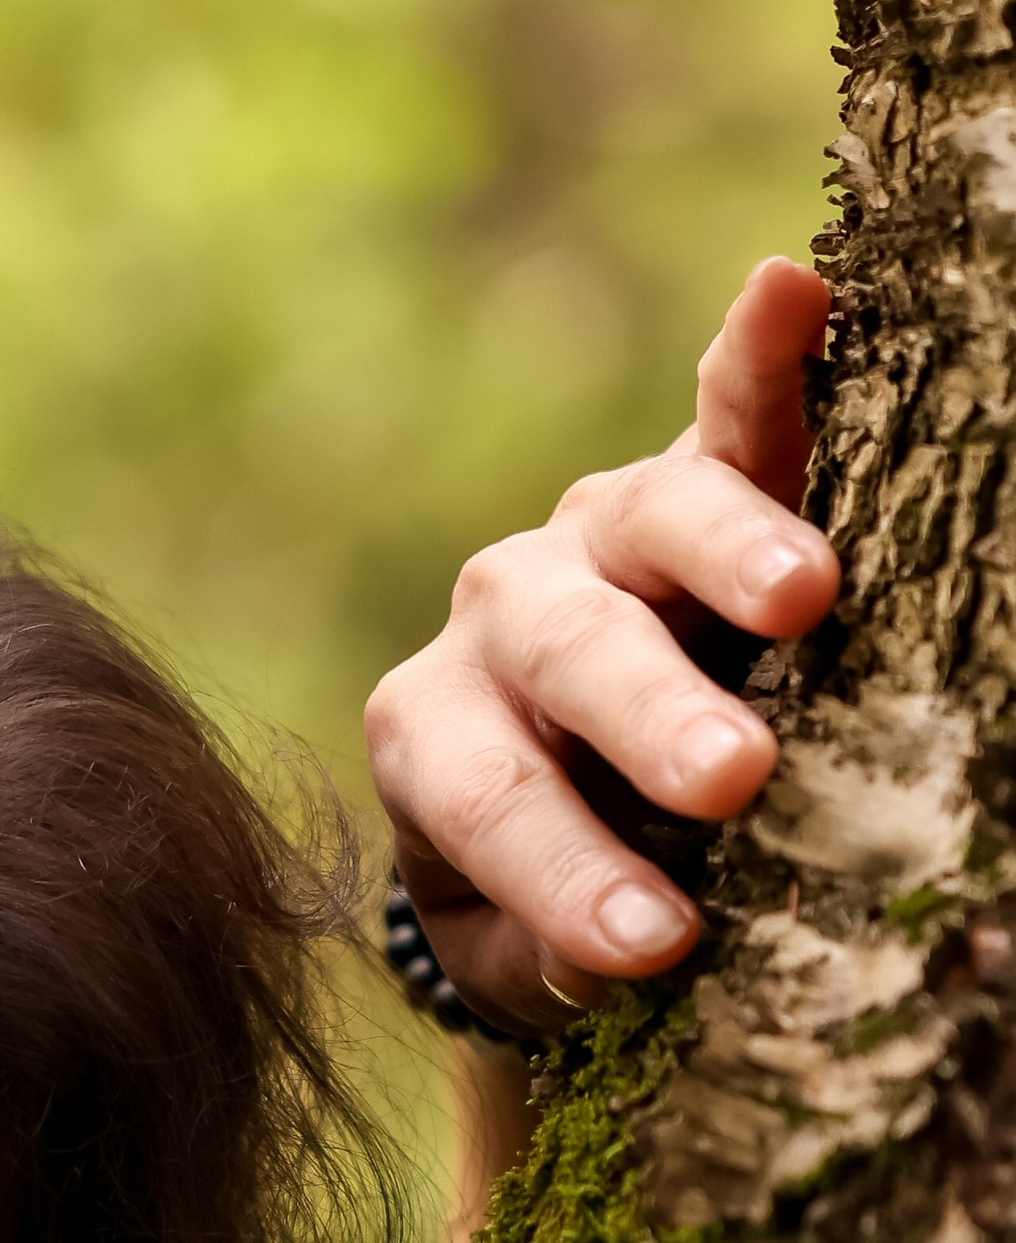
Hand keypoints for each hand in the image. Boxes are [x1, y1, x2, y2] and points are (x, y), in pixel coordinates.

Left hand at [363, 256, 841, 1042]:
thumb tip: (623, 951)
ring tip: (807, 595)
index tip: (651, 946)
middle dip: (649, 717)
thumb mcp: (516, 945)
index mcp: (434, 734)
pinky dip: (757, 354)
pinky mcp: (694, 476)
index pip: (493, 801)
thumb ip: (548, 952)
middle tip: (729, 777)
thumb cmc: (545, 875)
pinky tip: (792, 290)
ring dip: (728, 553)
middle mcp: (502, 617)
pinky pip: (726, 410)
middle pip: (568, 653)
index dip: (568, 873)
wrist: (554, 777)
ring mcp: (598, 536)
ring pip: (654, 524)